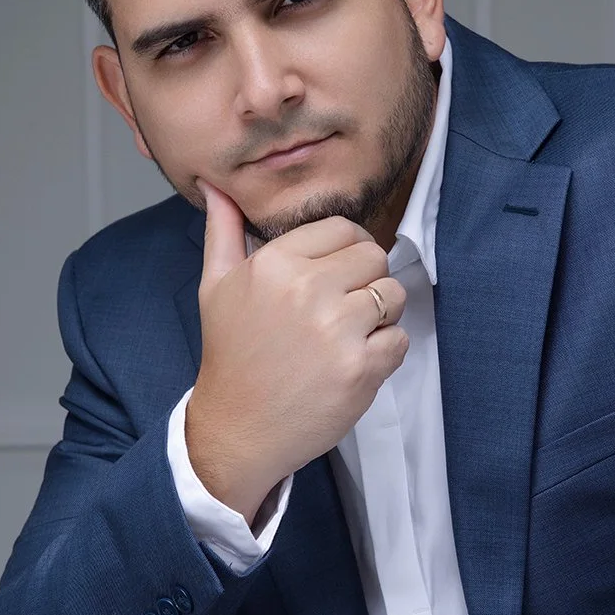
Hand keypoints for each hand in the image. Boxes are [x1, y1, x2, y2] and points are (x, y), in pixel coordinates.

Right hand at [185, 179, 409, 522]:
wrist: (238, 430)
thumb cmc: (231, 357)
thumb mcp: (216, 287)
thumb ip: (223, 231)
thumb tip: (215, 184)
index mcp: (274, 263)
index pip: (343, 229)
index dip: (347, 251)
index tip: (336, 277)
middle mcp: (306, 289)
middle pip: (375, 256)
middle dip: (366, 281)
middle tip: (341, 311)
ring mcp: (336, 330)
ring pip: (393, 294)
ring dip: (380, 316)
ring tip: (347, 337)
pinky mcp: (360, 368)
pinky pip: (399, 339)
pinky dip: (385, 353)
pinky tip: (351, 364)